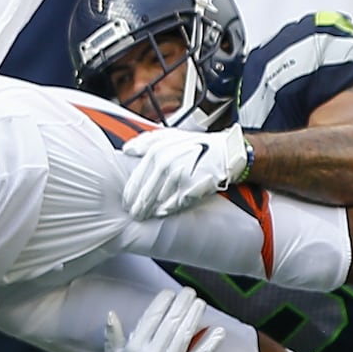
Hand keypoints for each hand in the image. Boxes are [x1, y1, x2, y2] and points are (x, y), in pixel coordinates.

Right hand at [104, 287, 225, 351]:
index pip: (151, 318)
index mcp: (135, 348)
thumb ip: (112, 336)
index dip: (162, 302)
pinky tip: (219, 331)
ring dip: (194, 316)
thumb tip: (110, 314)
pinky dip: (210, 344)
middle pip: (170, 323)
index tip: (169, 292)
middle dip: (181, 304)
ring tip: (199, 302)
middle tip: (188, 292)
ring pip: (184, 336)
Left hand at [121, 124, 249, 219]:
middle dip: (137, 206)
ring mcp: (178, 177)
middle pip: (144, 193)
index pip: (136, 179)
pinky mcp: (190, 188)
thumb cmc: (197, 144)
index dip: (130, 194)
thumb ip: (146, 140)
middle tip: (134, 214)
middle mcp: (165, 163)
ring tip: (145, 216)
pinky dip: (166, 210)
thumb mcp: (170, 135)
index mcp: (157, 151)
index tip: (127, 202)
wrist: (226, 152)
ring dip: (150, 210)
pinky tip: (161, 213)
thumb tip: (126, 150)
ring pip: (157, 201)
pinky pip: (174, 205)